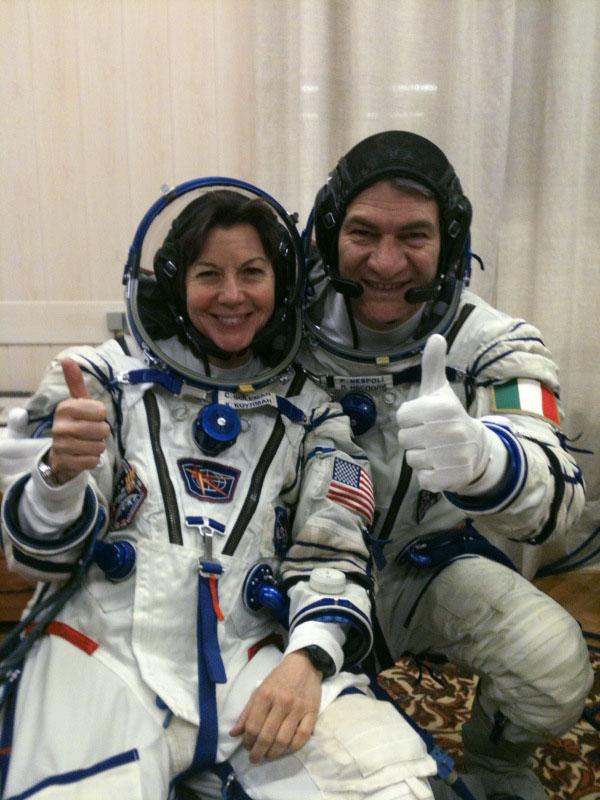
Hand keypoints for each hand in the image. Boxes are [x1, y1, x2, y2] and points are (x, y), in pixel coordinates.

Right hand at [48, 359, 109, 483]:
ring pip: (99, 446)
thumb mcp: (77, 403)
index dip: (101, 416)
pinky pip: (93, 461)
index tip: (92, 417)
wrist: (60, 455)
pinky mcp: (65, 462)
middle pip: (102, 429)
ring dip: (98, 447)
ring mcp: (61, 445)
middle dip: (101, 433)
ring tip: (86, 444)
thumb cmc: (75, 424)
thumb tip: (68, 359)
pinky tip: (83, 456)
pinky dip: (93, 460)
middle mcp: (60, 426)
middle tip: (90, 433)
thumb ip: (75, 383)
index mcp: (65, 408)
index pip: (101, 411)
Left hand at [229, 650, 320, 762]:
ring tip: (268, 755)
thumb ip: (247, 713)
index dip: (248, 741)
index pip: (253, 726)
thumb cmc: (279, 679)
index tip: (247, 747)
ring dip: (274, 753)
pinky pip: (303, 737)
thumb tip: (234, 733)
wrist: (304, 665)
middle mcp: (281, 702)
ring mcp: (298, 708)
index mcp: (265, 695)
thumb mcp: (259, 690)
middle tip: (255, 758)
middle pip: (267, 736)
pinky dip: (293, 748)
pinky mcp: (312, 712)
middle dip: (258, 752)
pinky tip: (286, 750)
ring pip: (284, 740)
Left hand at [396, 334, 494, 493]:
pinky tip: (441, 466)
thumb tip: (436, 336)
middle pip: (404, 439)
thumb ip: (432, 365)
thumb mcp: (440, 391)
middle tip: (431, 436)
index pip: (402, 417)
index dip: (409, 419)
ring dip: (420, 458)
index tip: (425, 419)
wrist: (478, 449)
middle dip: (413, 439)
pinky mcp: (452, 477)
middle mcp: (449, 430)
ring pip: (412, 459)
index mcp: (442, 407)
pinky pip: (423, 479)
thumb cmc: (448, 417)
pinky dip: (428, 476)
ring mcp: (452, 455)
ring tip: (437, 451)